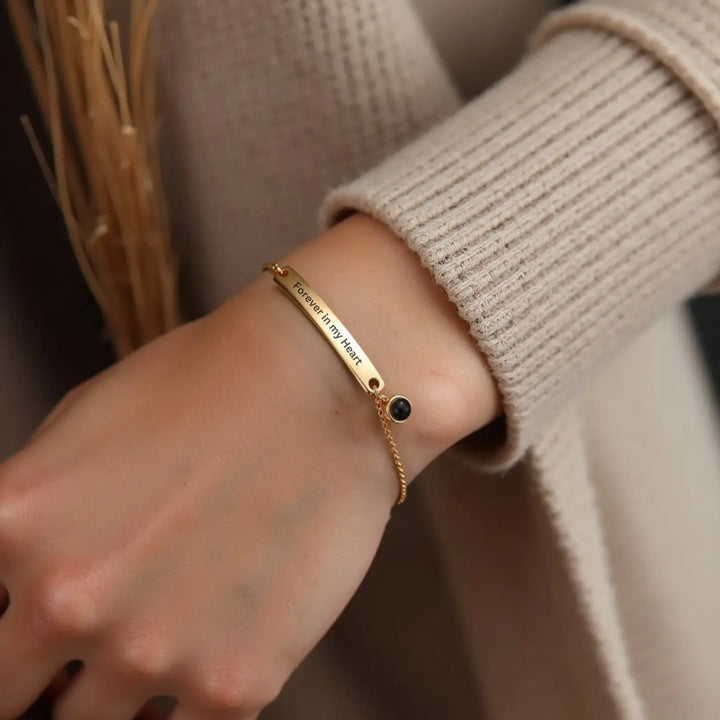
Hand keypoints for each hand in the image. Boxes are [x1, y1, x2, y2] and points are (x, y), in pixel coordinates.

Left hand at [0, 213, 498, 718]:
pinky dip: (184, 703)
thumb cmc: (212, 383)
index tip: (32, 634)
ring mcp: (149, 654)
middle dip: (40, 675)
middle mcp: (64, 602)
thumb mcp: (85, 419)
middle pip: (9, 697)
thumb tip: (20, 578)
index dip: (6, 629)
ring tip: (161, 636)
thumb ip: (31, 514)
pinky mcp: (234, 684)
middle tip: (91, 642)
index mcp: (14, 527)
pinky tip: (208, 651)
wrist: (328, 388)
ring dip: (113, 693)